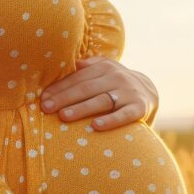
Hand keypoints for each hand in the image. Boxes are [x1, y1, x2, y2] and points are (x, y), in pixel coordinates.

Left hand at [39, 55, 158, 130]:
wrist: (150, 93)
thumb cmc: (115, 85)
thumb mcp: (103, 71)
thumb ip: (85, 69)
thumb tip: (62, 66)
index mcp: (104, 67)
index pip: (78, 78)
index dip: (59, 88)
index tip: (43, 99)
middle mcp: (117, 77)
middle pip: (86, 88)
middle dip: (64, 98)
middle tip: (47, 108)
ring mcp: (129, 92)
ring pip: (102, 100)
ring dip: (82, 108)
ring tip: (63, 116)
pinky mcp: (140, 108)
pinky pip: (124, 115)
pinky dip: (110, 120)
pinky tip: (95, 126)